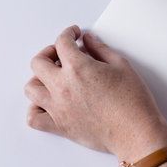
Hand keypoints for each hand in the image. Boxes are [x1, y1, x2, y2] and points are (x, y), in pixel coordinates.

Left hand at [24, 25, 166, 161]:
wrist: (136, 133)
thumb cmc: (133, 102)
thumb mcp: (121, 65)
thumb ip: (100, 49)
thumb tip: (88, 41)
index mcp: (78, 68)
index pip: (62, 42)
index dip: (68, 33)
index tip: (74, 34)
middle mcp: (63, 86)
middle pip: (38, 62)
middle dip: (49, 52)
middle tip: (61, 54)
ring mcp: (58, 108)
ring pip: (31, 88)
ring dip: (39, 78)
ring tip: (52, 77)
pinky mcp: (60, 126)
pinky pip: (33, 118)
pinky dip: (35, 109)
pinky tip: (47, 103)